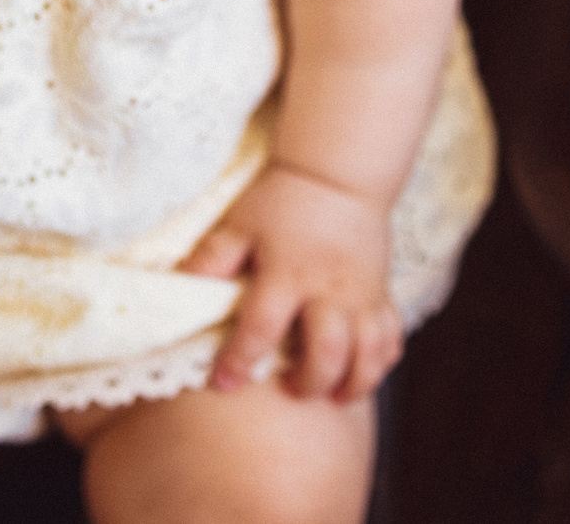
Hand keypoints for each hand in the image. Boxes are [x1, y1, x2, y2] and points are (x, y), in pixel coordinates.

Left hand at [180, 162, 400, 402]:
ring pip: (367, 354)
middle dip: (308, 381)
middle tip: (288, 385)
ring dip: (351, 383)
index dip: (240, 360)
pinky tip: (359, 371)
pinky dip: (380, 363)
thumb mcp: (239, 225)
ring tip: (329, 394)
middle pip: (327, 351)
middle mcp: (328, 288)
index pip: (260, 327)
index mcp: (286, 273)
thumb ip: (211, 259)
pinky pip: (391, 339)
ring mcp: (361, 294)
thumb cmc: (282, 200)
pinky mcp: (382, 294)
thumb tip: (178, 289)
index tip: (224, 381)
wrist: (338, 174)